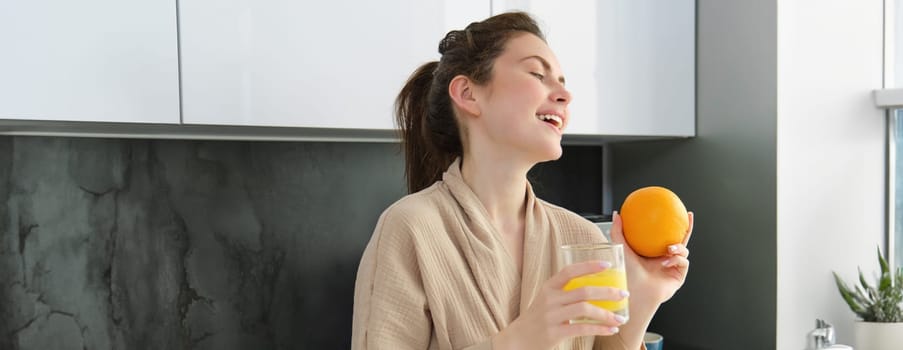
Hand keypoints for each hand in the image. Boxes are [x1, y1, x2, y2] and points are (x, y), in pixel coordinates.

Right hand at [492, 261, 628, 349]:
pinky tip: (610, 330)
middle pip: (583, 291)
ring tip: (620, 318)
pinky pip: (582, 328)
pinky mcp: (554, 333)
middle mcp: (549, 300)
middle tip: (623, 294)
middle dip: (607, 291)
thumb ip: (565, 294)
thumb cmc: (537, 319)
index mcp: (548, 288)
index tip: (607, 265)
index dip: (588, 266)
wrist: (517, 340)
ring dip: (606, 314)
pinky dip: (599, 329)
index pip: (569, 271)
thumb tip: (596, 289)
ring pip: (585, 309)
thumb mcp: (546, 301)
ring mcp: (551, 316)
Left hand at [610, 211, 692, 304]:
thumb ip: (618, 231)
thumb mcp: (621, 248)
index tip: (673, 208)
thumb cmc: (626, 274)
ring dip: (678, 247)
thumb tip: (616, 214)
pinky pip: (683, 262)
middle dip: (687, 228)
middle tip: (689, 216)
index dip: (670, 223)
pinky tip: (666, 262)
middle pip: (680, 240)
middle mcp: (664, 259)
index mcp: (652, 252)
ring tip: (669, 248)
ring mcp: (672, 267)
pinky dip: (676, 260)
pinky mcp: (678, 276)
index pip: (663, 234)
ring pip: (683, 250)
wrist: (635, 292)